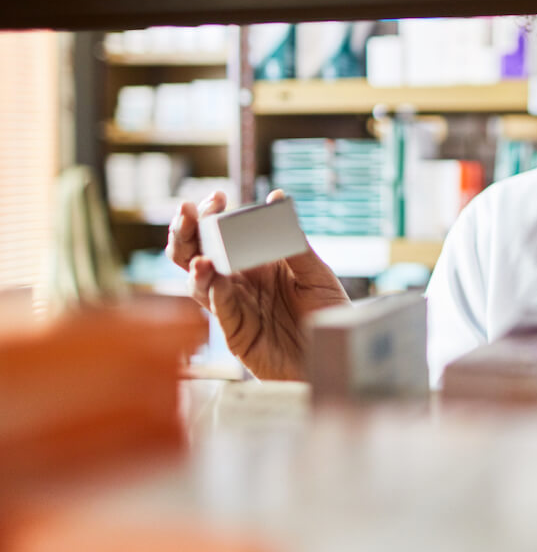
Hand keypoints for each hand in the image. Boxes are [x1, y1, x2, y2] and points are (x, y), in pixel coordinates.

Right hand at [166, 190, 349, 379]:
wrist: (337, 354)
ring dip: (195, 264)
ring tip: (199, 255)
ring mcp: (234, 307)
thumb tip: (278, 198)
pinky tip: (211, 275)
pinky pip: (219, 309)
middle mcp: (239, 282)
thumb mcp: (316, 273)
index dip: (212, 215)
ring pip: (198, 282)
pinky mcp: (237, 333)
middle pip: (197, 253)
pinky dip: (214, 291)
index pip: (223, 234)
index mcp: (255, 262)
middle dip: (186, 232)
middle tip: (185, 212)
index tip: (216, 197)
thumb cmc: (328, 313)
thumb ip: (294, 242)